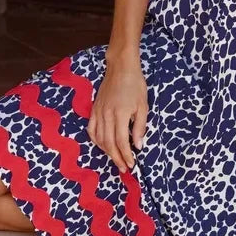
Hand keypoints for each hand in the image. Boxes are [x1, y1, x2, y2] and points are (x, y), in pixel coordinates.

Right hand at [88, 50, 148, 172]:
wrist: (120, 68)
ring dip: (107, 152)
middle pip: (109, 143)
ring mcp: (98, 112)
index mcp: (120, 114)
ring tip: (115, 159)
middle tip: (123, 168)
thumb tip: (138, 146)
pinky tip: (102, 146)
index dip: (126, 155)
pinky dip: (96, 141)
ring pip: (99, 139)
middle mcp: (106, 115)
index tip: (131, 164)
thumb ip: (139, 127)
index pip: (121, 141)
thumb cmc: (135, 85)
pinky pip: (91, 130)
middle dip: (116, 158)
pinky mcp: (94, 110)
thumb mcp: (143, 106)